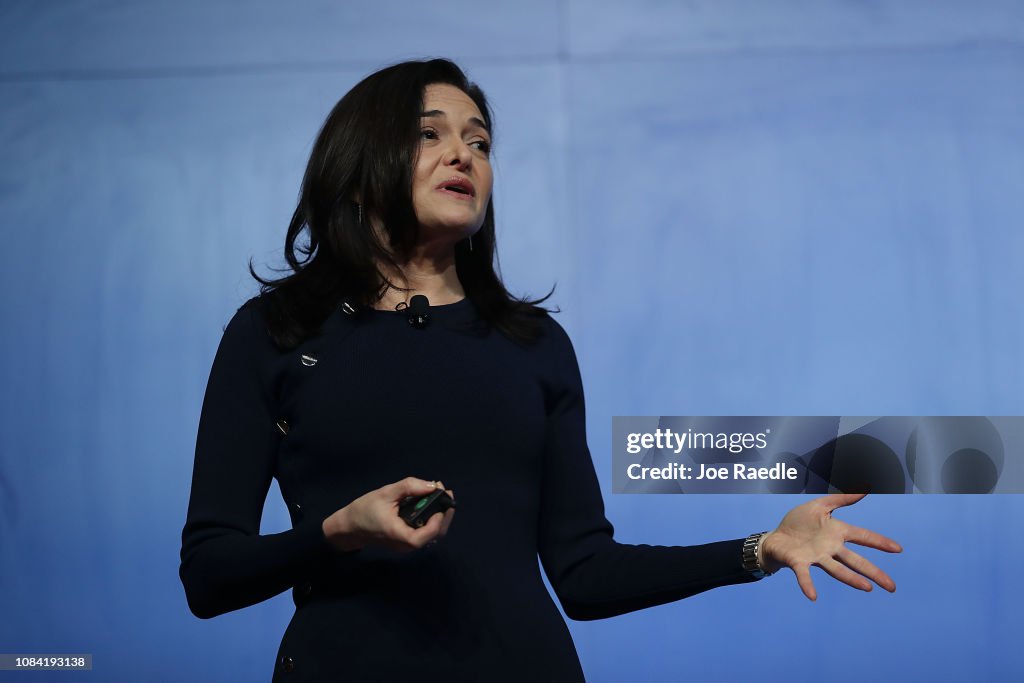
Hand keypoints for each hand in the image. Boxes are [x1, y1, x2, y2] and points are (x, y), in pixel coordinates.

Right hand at [322, 477, 455, 552]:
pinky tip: (429, 502)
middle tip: (445, 491)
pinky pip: (424, 532)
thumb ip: (409, 487)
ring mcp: (407, 545)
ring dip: (439, 514)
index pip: (427, 535)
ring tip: (438, 493)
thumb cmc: (365, 510)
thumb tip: (432, 485)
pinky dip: (431, 518)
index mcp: (400, 535)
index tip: (441, 500)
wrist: (349, 527)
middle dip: (444, 514)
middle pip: (435, 535)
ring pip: (431, 534)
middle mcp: (406, 544)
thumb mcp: (386, 493)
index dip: (438, 519)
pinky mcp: (406, 540)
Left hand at [760, 493, 901, 600]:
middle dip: (874, 572)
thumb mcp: (819, 506)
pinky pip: (804, 575)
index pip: (862, 536)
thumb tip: (864, 489)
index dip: (879, 542)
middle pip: (855, 561)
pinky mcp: (798, 563)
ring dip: (850, 579)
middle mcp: (830, 548)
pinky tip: (813, 596)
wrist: (775, 536)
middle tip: (892, 587)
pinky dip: (807, 585)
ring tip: (866, 588)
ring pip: (836, 569)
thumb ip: (840, 499)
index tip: (898, 549)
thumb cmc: (798, 523)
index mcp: (836, 532)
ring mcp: (815, 557)